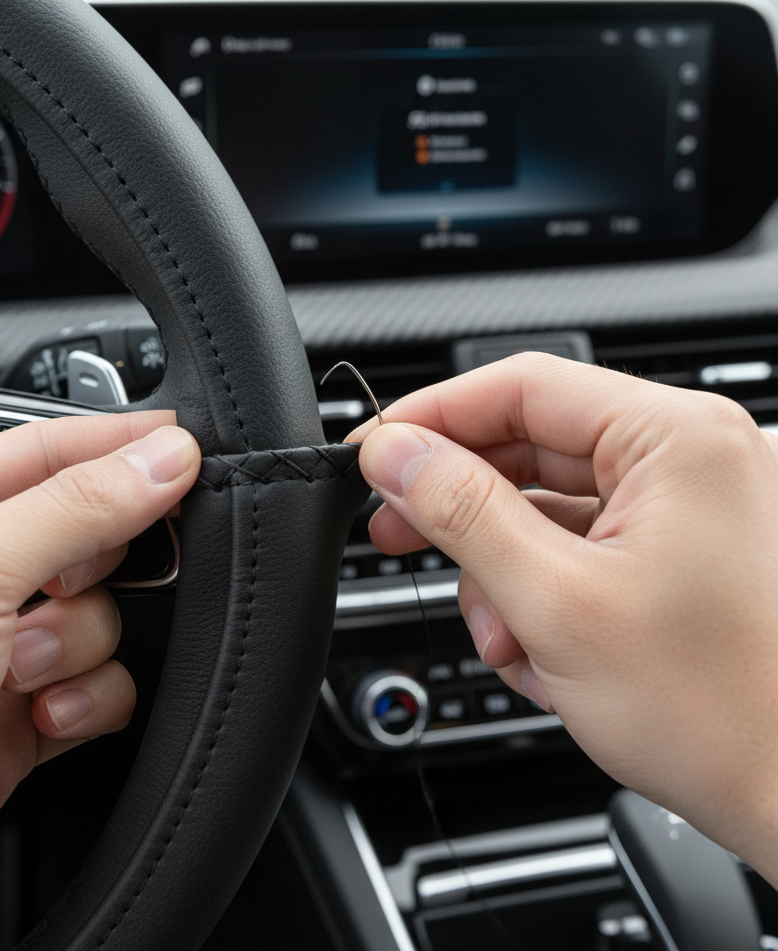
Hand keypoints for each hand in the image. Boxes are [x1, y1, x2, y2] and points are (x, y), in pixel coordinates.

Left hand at [0, 414, 199, 948]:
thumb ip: (76, 508)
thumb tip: (161, 459)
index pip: (51, 450)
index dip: (121, 447)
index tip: (186, 448)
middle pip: (90, 534)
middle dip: (93, 566)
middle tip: (71, 578)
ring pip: (101, 616)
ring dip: (75, 645)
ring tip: (20, 670)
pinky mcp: (19, 716)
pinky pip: (99, 687)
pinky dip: (85, 701)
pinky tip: (40, 715)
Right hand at [350, 353, 777, 883]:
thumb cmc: (724, 714)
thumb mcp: (556, 602)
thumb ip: (462, 512)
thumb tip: (396, 454)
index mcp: (677, 441)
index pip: (522, 387)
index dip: (433, 418)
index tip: (376, 454)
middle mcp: (691, 460)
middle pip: (531, 447)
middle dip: (462, 505)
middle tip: (398, 531)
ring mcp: (690, 510)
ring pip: (547, 507)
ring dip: (502, 570)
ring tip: (503, 639)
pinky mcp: (681, 555)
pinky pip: (579, 547)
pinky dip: (541, 594)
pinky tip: (538, 651)